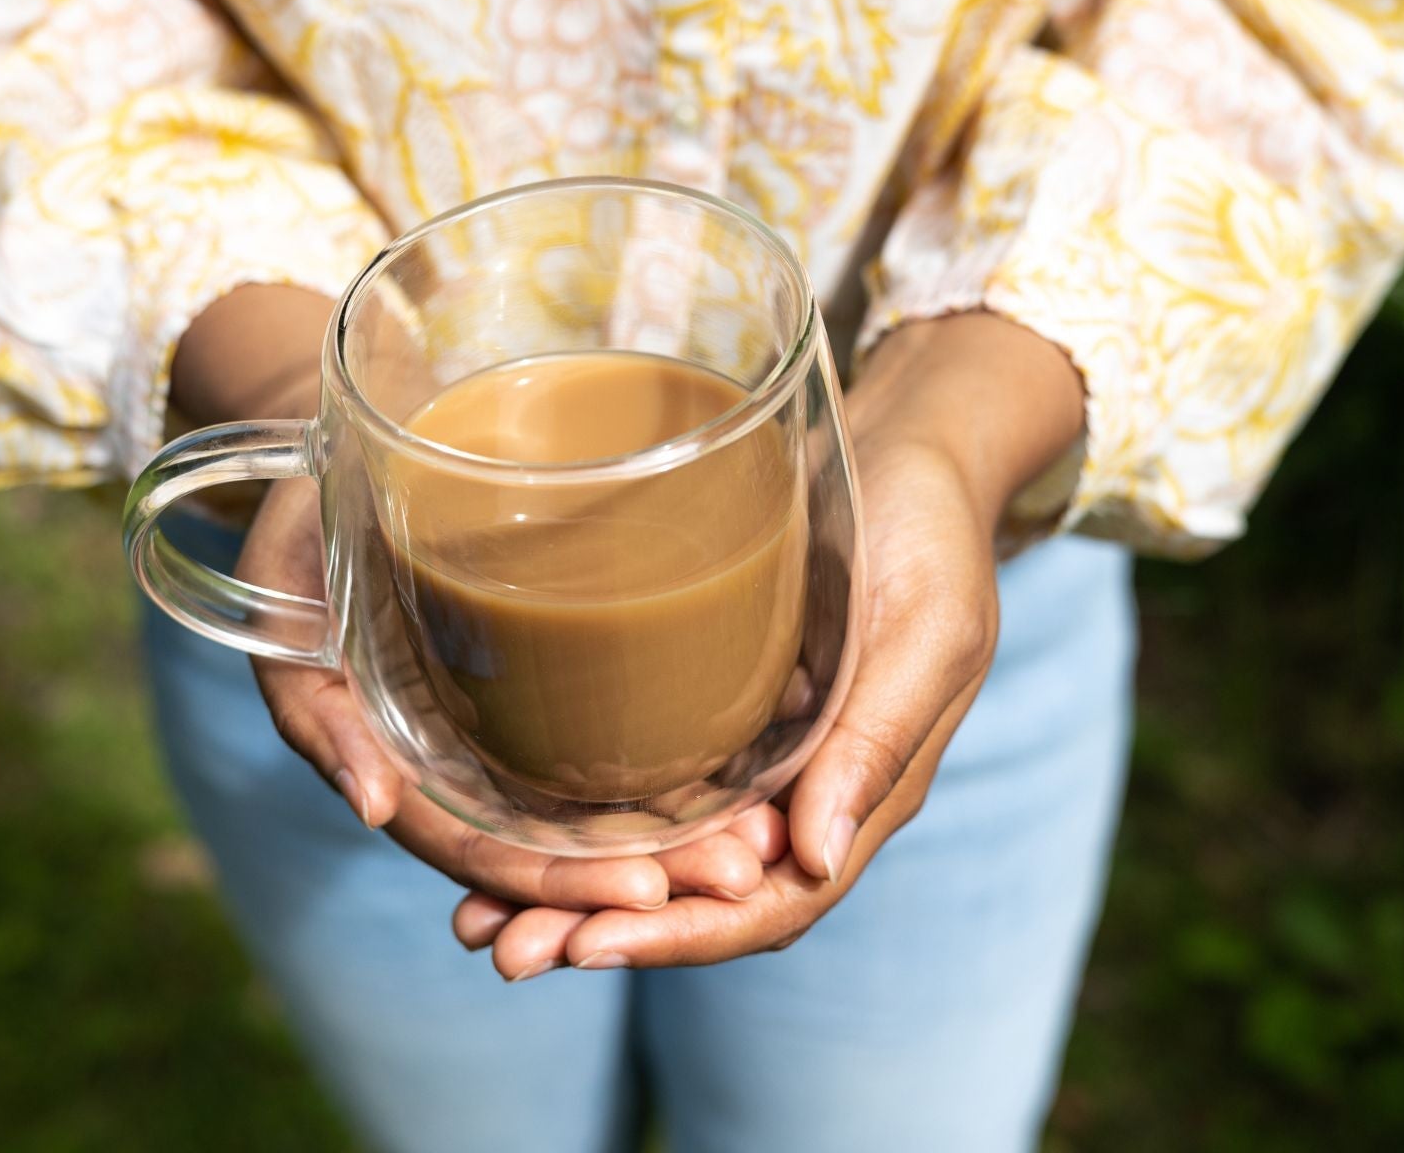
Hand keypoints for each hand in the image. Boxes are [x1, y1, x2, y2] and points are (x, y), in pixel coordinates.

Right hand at [172, 286, 777, 929]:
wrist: (345, 455)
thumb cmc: (304, 526)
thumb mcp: (282, 599)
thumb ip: (316, 706)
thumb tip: (371, 807)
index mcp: (401, 769)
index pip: (486, 853)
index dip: (559, 883)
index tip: (647, 895)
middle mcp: (464, 765)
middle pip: (558, 845)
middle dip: (648, 873)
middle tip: (743, 872)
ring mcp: (507, 727)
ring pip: (595, 808)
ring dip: (678, 834)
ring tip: (764, 839)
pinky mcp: (547, 677)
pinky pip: (611, 740)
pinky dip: (675, 769)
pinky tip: (747, 772)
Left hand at [459, 312, 1086, 975]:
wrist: (906, 453)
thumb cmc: (930, 534)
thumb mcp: (926, 632)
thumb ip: (878, 742)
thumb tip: (814, 859)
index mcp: (859, 794)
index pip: (772, 903)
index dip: (682, 934)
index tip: (590, 945)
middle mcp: (797, 794)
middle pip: (697, 898)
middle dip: (602, 931)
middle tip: (501, 949)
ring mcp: (749, 758)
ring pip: (657, 855)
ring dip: (572, 895)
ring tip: (473, 919)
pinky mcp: (710, 711)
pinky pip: (640, 785)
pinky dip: (577, 823)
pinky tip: (499, 831)